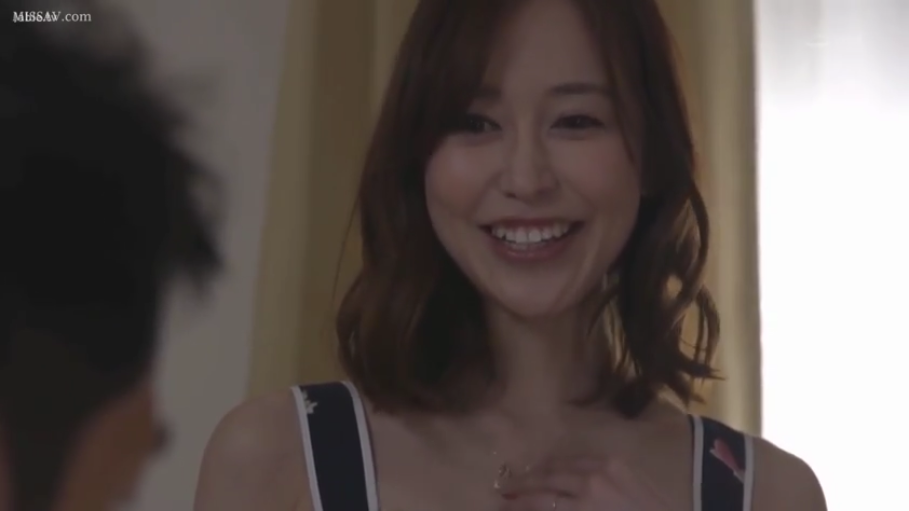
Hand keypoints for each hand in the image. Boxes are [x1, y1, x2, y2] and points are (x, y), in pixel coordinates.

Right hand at [496, 456, 673, 510]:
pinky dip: (562, 463)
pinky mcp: (617, 462)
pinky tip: (553, 467)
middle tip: (504, 489)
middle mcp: (588, 483)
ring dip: (538, 471)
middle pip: (544, 481)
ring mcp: (603, 468)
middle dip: (520, 485)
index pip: (537, 502)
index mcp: (582, 507)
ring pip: (560, 465)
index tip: (500, 506)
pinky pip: (580, 458)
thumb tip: (537, 508)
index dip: (516, 505)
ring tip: (523, 477)